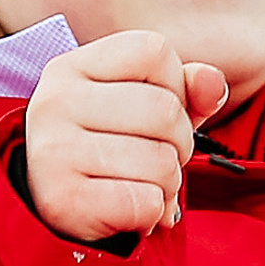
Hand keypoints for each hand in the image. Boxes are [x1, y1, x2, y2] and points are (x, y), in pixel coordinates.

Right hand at [24, 29, 230, 243]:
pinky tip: (131, 213)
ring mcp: (54, 151)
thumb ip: (183, 90)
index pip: (154, 51)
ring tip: (145, 188)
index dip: (175, 85)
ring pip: (161, 162)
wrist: (51, 214)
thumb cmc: (103, 152)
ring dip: (169, 184)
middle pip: (165, 110)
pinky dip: (153, 214)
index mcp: (71, 67)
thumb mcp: (139, 110)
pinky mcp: (63, 200)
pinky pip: (147, 203)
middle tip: (159, 161)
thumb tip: (213, 82)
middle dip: (180, 143)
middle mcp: (55, 102)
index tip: (155, 117)